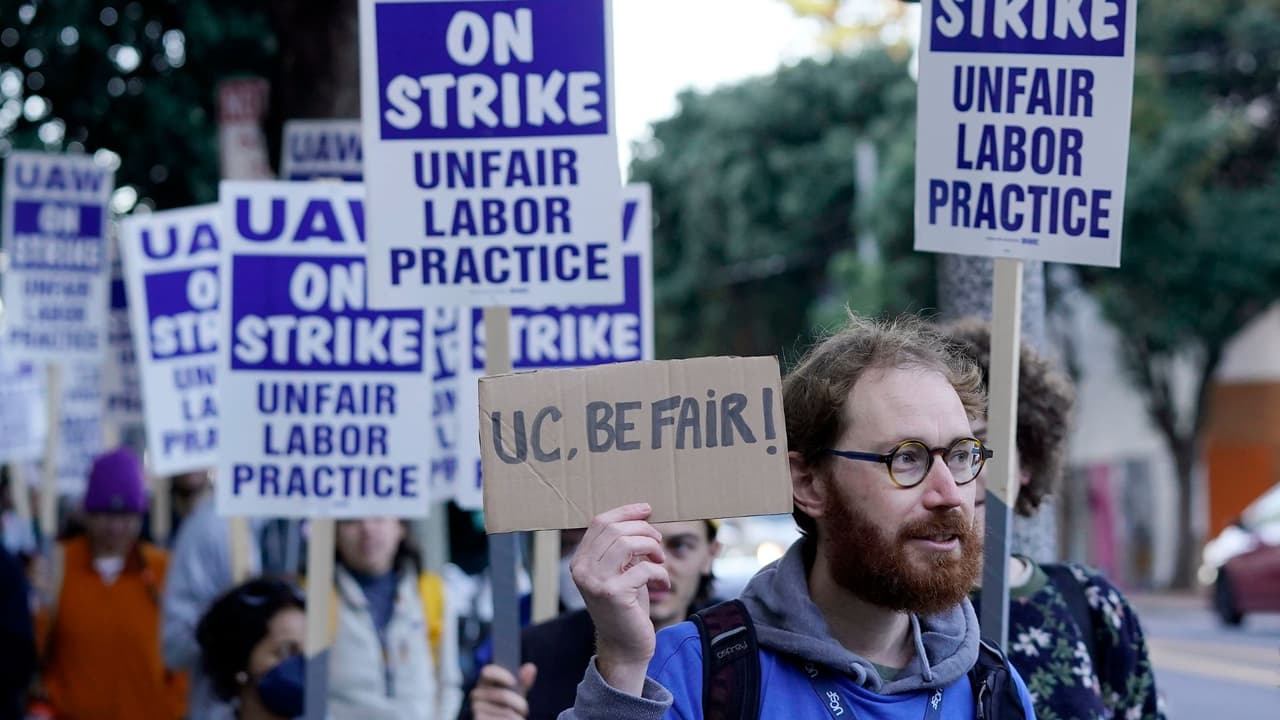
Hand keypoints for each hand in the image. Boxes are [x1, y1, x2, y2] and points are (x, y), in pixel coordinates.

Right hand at [471, 663, 536, 719]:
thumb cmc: (506, 707)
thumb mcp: (515, 694)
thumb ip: (522, 682)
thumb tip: (531, 667)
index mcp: (485, 682)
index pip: (487, 672)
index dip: (501, 675)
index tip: (514, 681)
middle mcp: (477, 694)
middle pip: (503, 695)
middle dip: (520, 703)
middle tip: (524, 708)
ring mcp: (477, 708)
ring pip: (506, 711)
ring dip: (517, 716)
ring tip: (516, 717)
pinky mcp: (479, 719)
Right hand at [569, 503, 667, 695]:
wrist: (625, 646)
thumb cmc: (626, 604)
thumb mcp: (620, 571)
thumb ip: (621, 546)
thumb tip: (641, 513)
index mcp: (579, 560)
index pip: (600, 522)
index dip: (626, 512)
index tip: (647, 509)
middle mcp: (582, 569)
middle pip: (615, 530)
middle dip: (644, 531)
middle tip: (658, 545)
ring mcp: (595, 582)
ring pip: (628, 543)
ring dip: (652, 548)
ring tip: (660, 561)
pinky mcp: (614, 594)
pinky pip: (644, 568)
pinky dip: (659, 573)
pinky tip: (662, 584)